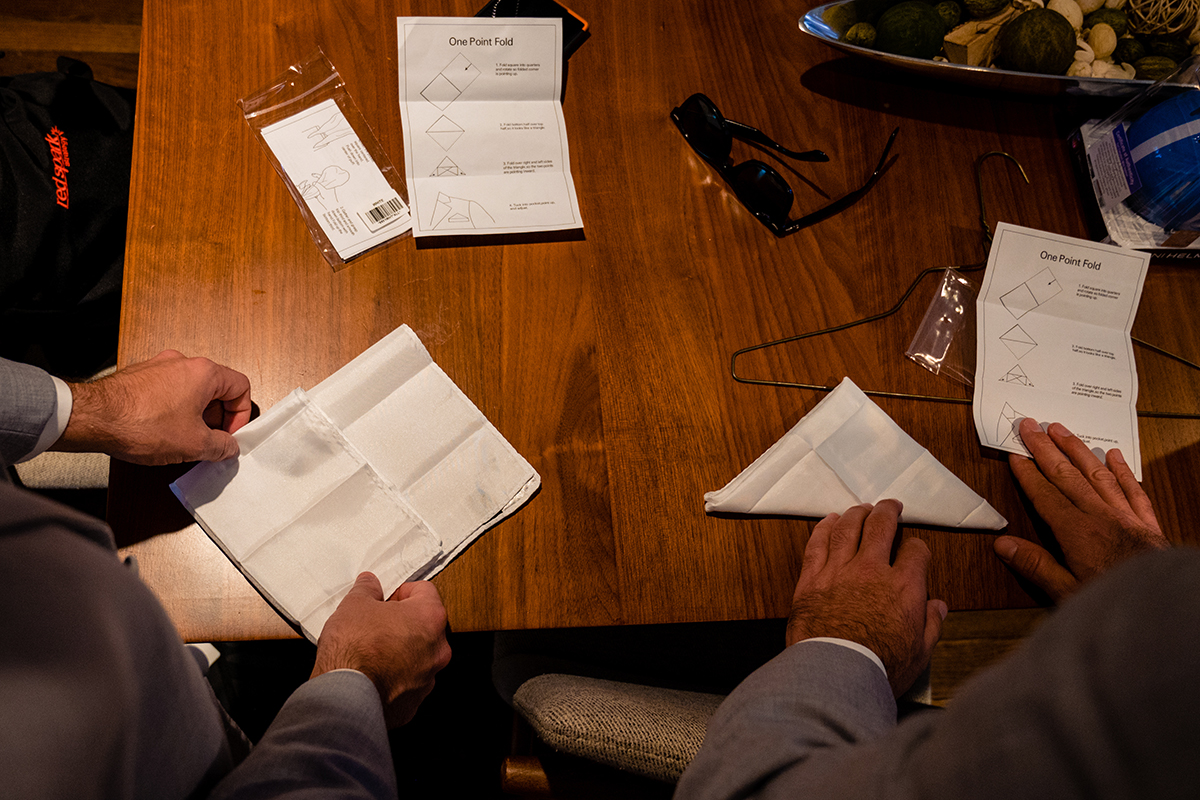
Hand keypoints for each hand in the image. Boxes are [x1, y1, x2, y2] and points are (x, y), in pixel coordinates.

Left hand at [54, 350, 251, 464]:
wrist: (93, 419)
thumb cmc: (140, 424)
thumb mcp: (194, 444)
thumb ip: (221, 446)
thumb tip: (228, 447)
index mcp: (204, 373)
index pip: (240, 387)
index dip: (241, 415)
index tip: (231, 434)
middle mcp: (182, 363)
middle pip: (215, 388)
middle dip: (217, 417)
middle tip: (210, 440)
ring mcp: (158, 367)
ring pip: (190, 390)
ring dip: (194, 414)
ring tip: (184, 438)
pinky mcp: (139, 377)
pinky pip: (167, 391)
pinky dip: (172, 410)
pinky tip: (161, 431)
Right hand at [312, 574, 451, 728]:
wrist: (344, 696)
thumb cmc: (354, 649)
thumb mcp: (354, 605)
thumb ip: (367, 589)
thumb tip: (370, 583)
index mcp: (429, 618)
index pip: (425, 591)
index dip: (401, 591)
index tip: (385, 598)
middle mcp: (437, 648)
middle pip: (424, 625)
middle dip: (401, 622)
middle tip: (376, 623)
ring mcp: (428, 678)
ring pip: (418, 656)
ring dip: (400, 650)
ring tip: (372, 651)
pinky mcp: (414, 702)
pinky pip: (407, 683)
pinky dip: (394, 677)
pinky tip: (373, 674)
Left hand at [786, 500, 946, 697]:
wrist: (834, 674)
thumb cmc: (879, 667)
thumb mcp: (920, 652)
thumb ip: (931, 624)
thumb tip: (938, 607)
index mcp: (904, 586)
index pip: (915, 551)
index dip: (917, 547)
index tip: (914, 549)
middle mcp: (871, 570)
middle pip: (881, 527)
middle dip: (888, 512)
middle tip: (890, 505)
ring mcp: (839, 571)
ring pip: (848, 528)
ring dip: (856, 514)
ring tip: (861, 508)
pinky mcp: (811, 578)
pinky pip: (817, 543)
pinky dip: (824, 528)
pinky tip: (829, 521)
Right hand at [995, 418, 1167, 601]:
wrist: (1162, 603)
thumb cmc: (1113, 599)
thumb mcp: (1066, 592)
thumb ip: (1036, 566)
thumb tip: (1003, 544)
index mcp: (1076, 532)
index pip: (1045, 495)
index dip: (1028, 474)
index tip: (1015, 455)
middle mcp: (1099, 516)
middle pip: (1067, 475)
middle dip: (1046, 449)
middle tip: (1031, 426)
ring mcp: (1125, 516)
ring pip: (1097, 474)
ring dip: (1077, 450)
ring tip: (1062, 431)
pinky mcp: (1147, 523)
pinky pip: (1132, 490)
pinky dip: (1122, 470)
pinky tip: (1113, 455)